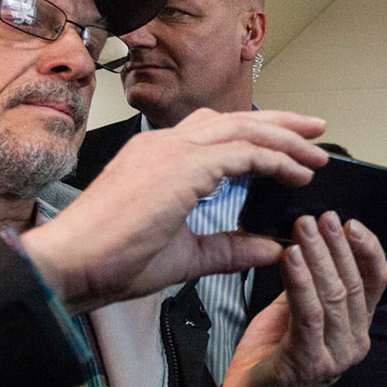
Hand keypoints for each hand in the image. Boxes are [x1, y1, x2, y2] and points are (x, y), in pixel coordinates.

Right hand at [19, 108, 327, 308]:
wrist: (69, 267)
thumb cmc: (109, 262)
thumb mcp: (186, 255)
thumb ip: (229, 249)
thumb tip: (269, 248)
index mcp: (158, 158)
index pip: (216, 132)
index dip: (256, 136)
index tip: (289, 149)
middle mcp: (165, 145)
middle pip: (236, 120)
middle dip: (282, 124)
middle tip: (316, 131)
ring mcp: (172, 151)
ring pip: (244, 129)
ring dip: (286, 138)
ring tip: (316, 153)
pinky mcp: (182, 167)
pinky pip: (243, 152)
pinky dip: (275, 159)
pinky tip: (296, 172)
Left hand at [213, 211, 386, 386]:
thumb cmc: (271, 361)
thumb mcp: (296, 314)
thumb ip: (309, 285)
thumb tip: (310, 242)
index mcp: (356, 326)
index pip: (376, 280)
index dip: (366, 248)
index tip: (349, 222)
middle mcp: (354, 342)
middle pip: (354, 283)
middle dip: (336, 245)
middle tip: (319, 218)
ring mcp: (335, 356)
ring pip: (334, 296)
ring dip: (318, 258)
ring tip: (302, 231)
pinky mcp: (309, 364)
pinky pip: (309, 316)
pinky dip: (301, 283)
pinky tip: (291, 259)